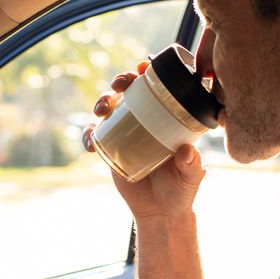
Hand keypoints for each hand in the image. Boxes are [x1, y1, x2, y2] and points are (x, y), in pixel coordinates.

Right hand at [83, 61, 205, 219]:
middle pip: (131, 91)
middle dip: (122, 80)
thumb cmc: (181, 190)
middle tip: (120, 84)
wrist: (161, 212)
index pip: (160, 89)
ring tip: (101, 109)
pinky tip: (89, 143)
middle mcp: (146, 120)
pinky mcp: (111, 148)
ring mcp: (126, 132)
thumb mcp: (190, 177)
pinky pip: (95, 136)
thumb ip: (191, 165)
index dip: (150, 73)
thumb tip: (186, 152)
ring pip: (110, 107)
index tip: (143, 66)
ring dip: (102, 100)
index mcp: (168, 119)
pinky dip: (88, 135)